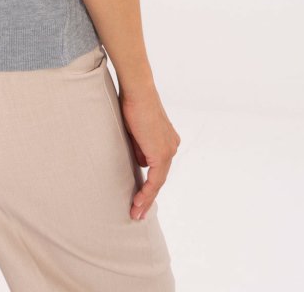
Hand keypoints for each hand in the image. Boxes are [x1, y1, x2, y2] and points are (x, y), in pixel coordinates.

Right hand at [119, 85, 180, 220]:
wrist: (138, 91)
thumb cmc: (132, 104)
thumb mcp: (135, 130)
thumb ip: (140, 146)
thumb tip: (140, 161)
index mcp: (167, 140)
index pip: (158, 168)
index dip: (149, 184)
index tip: (139, 197)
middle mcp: (171, 147)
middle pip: (160, 177)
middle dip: (148, 197)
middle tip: (137, 212)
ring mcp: (168, 151)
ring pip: (158, 181)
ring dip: (145, 198)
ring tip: (135, 213)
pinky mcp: (162, 154)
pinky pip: (155, 180)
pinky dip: (146, 193)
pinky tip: (138, 203)